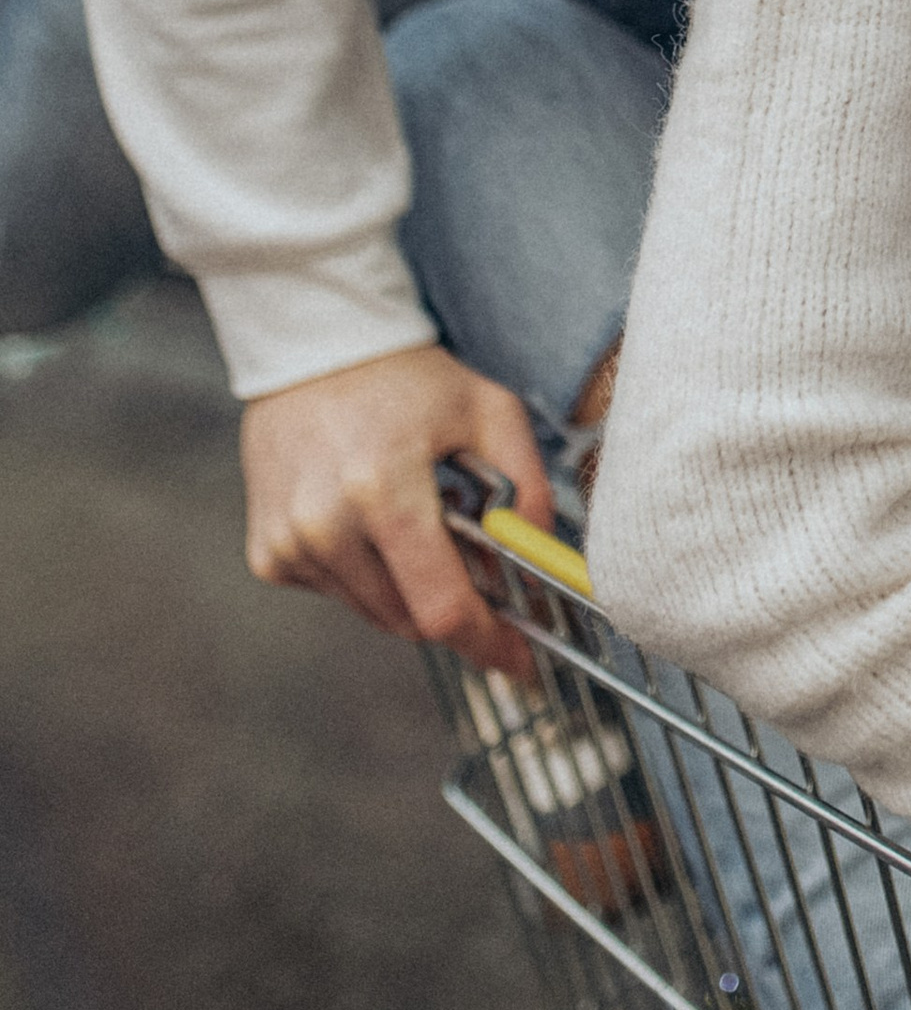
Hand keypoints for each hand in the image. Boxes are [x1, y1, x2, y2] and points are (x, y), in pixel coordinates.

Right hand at [241, 339, 554, 672]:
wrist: (315, 348)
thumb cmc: (410, 380)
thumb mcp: (490, 412)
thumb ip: (529, 487)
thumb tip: (543, 561)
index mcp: (384, 490)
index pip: (440, 606)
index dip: (488, 643)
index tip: (521, 661)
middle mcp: (327, 525)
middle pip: (410, 620)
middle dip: (453, 605)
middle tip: (475, 562)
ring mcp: (291, 544)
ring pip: (375, 613)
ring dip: (408, 588)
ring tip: (415, 520)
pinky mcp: (268, 554)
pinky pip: (338, 594)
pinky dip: (367, 574)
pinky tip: (369, 519)